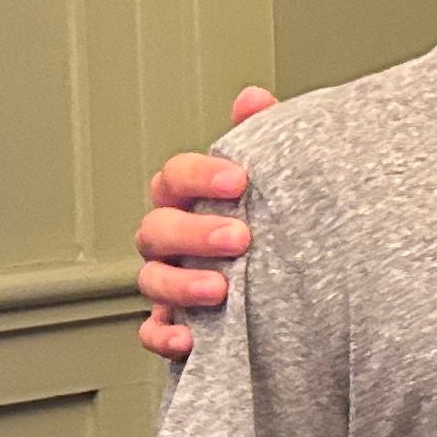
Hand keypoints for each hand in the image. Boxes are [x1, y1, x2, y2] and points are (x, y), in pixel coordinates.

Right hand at [136, 89, 274, 360]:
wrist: (285, 289)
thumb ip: (258, 138)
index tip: (239, 179)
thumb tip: (254, 99)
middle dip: (194, 233)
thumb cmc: (265, 225)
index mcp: (186, 199)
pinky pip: (152, 332)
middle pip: (157, 229)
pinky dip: (164, 335)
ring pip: (150, 280)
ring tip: (221, 290)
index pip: (176, 176)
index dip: (202, 175)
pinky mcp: (173, 323)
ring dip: (182, 285)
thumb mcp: (268, 180)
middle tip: (239, 238)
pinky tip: (191, 337)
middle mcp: (169, 239)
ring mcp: (167, 281)